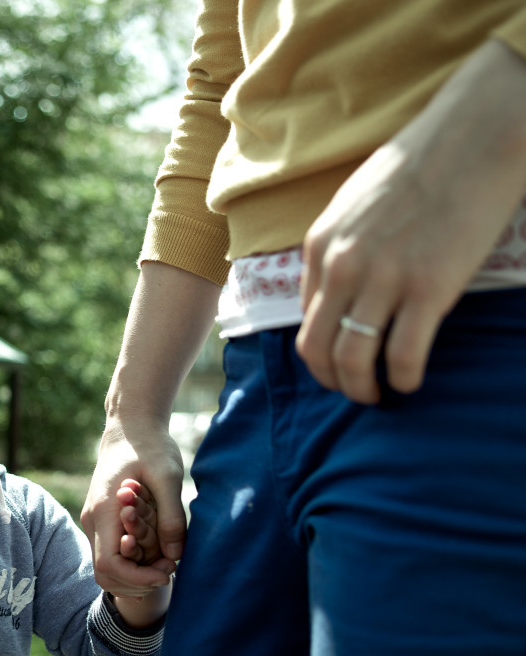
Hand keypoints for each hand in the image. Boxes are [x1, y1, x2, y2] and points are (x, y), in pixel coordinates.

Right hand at [81, 419, 181, 598]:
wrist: (130, 427)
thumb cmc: (150, 447)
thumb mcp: (168, 477)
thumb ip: (170, 516)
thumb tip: (175, 555)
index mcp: (105, 509)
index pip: (110, 564)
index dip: (137, 578)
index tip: (166, 573)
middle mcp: (92, 519)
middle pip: (104, 574)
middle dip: (136, 583)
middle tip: (168, 572)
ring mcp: (93, 521)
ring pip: (106, 568)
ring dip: (134, 577)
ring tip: (165, 565)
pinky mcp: (101, 521)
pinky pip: (110, 555)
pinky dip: (130, 566)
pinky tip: (155, 558)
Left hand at [297, 40, 525, 402]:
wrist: (473, 136)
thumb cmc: (418, 165)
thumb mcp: (353, 205)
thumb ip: (339, 248)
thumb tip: (337, 291)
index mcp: (320, 246)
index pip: (305, 317)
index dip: (320, 349)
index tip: (337, 361)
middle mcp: (342, 267)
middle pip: (317, 348)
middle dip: (331, 379)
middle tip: (353, 391)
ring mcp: (384, 279)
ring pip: (354, 358)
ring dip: (362, 388)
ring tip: (378, 396)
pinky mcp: (429, 288)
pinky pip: (403, 355)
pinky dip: (403, 378)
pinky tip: (411, 382)